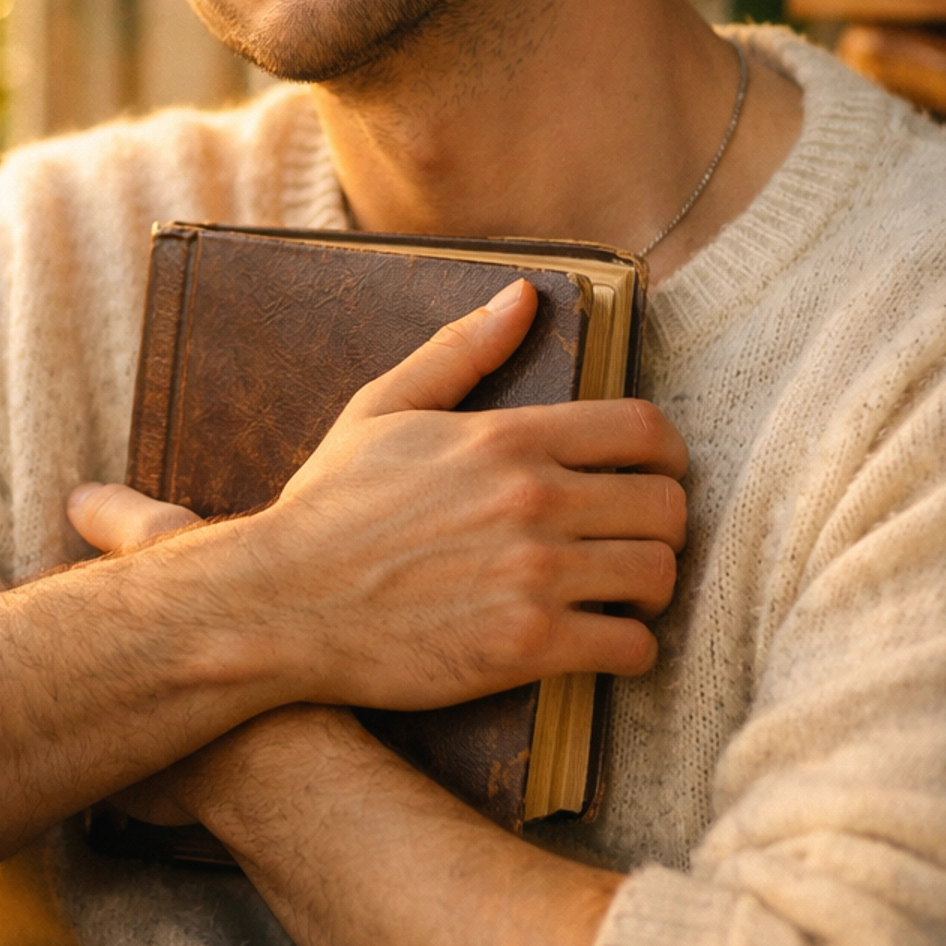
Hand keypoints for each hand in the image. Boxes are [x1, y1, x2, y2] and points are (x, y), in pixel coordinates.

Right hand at [69, 279, 685, 719]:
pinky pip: (629, 648)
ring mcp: (533, 574)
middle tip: (636, 542)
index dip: (667, 456)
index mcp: (507, 437)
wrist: (278, 605)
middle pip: (666, 506)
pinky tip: (601, 644)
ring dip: (650, 590)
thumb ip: (461, 351)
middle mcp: (533, 499)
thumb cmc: (328, 508)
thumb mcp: (382, 409)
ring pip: (658, 576)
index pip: (645, 430)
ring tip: (621, 595)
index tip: (655, 477)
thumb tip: (523, 294)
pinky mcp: (526, 646)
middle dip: (662, 526)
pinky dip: (629, 650)